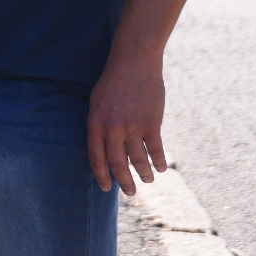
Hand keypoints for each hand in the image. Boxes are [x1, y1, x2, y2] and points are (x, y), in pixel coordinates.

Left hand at [87, 54, 167, 194]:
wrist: (133, 62)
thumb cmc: (114, 82)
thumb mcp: (97, 103)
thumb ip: (100, 125)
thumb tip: (104, 147)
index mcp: (95, 123)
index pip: (96, 157)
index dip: (102, 175)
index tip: (106, 188)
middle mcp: (112, 128)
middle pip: (117, 163)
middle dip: (124, 181)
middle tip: (130, 192)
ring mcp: (132, 126)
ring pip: (138, 160)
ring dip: (144, 174)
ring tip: (148, 179)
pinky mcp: (151, 123)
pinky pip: (155, 150)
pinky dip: (158, 162)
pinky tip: (160, 167)